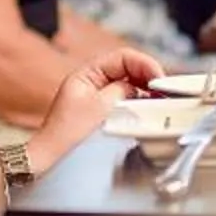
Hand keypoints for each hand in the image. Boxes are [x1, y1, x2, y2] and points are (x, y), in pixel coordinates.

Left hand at [27, 46, 164, 169]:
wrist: (51, 157)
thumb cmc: (66, 133)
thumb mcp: (99, 107)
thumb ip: (122, 91)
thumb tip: (139, 86)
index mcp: (86, 73)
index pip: (122, 57)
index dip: (143, 63)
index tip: (158, 77)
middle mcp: (92, 81)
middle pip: (128, 68)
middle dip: (147, 75)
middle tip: (163, 88)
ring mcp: (97, 96)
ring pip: (128, 84)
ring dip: (144, 89)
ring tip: (159, 99)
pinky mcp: (102, 110)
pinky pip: (125, 99)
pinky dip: (138, 101)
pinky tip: (147, 108)